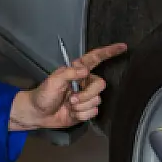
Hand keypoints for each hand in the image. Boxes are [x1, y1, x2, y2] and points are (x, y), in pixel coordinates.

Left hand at [9, 42, 127, 130]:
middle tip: (71, 100)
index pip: (96, 58)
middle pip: (100, 85)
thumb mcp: (53, 80)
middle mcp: (85, 82)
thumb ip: (69, 73)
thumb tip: (86, 71)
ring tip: (69, 106)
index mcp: (78, 70)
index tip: (122, 46)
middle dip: (86, 95)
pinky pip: (93, 112)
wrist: (38, 114)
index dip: (109, 52)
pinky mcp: (86, 110)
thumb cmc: (43, 94)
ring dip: (81, 106)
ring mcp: (86, 96)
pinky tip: (72, 113)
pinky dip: (81, 115)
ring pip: (96, 101)